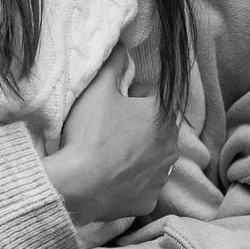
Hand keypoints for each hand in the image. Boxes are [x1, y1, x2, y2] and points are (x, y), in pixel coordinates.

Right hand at [42, 44, 178, 224]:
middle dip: (136, 125)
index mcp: (163, 116)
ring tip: (106, 154)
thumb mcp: (98, 89)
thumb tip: (123, 47)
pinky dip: (129, 180)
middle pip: (154, 127)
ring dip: (136, 153)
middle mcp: (171, 148)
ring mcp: (161, 177)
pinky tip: (109, 176)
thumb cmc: (91, 133)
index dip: (131, 96)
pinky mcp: (149, 201)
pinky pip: (141, 184)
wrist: (78, 184)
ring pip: (150, 157)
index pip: (153, 96)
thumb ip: (114, 63)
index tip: (113, 103)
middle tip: (107, 127)